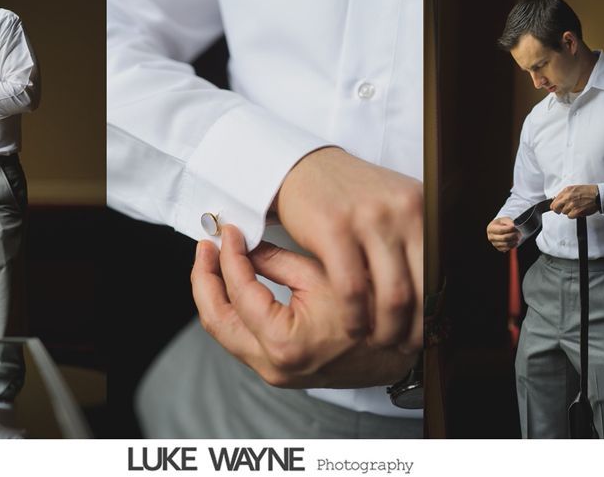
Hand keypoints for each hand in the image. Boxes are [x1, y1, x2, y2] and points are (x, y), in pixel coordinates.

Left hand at [191, 224, 414, 387]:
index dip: (229, 255)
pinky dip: (231, 309)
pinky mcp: (277, 371)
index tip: (229, 231)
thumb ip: (276, 260)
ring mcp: (273, 373)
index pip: (239, 291)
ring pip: (224, 332)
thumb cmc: (371, 309)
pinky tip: (232, 283)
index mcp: (285, 341)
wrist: (398, 352)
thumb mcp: (324, 274)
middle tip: (205, 246)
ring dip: (214, 294)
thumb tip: (243, 243)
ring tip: (213, 261)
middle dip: (204, 278)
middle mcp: (273, 365)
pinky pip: (240, 339)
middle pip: (216, 319)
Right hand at [275, 147, 422, 352]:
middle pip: (423, 289)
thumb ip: (416, 239)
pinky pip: (352, 289)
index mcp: (422, 208)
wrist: (303, 168)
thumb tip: (442, 289)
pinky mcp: (335, 229)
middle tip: (405, 346)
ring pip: (392, 295)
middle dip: (417, 328)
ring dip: (386, 329)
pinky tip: (352, 327)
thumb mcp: (393, 207)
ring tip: (378, 341)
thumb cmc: (349, 197)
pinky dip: (355, 317)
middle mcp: (403, 210)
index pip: (442, 272)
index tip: (430, 332)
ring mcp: (369, 218)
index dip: (439, 310)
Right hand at [486, 217, 519, 251]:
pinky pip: (507, 249)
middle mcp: (491, 237)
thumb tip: (514, 226)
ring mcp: (494, 243)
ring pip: (506, 244)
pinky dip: (513, 246)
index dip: (509, 229)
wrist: (499, 228)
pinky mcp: (498, 248)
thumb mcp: (505, 219)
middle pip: (504, 238)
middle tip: (519, 233)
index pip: (501, 230)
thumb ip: (509, 222)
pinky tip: (515, 242)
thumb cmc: (502, 223)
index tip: (515, 227)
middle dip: (513, 235)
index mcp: (491, 228)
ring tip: (518, 237)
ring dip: (514, 241)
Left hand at [551, 184, 598, 217]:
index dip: (555, 205)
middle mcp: (568, 197)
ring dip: (569, 211)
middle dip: (559, 210)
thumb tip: (556, 200)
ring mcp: (572, 204)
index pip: (554, 201)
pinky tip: (578, 211)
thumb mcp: (574, 188)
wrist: (598, 195)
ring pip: (564, 212)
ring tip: (575, 207)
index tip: (556, 207)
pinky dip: (573, 215)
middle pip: (556, 208)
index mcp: (566, 191)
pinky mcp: (576, 211)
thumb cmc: (588, 191)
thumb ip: (564, 194)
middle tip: (563, 209)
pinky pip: (570, 216)